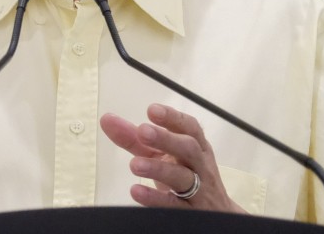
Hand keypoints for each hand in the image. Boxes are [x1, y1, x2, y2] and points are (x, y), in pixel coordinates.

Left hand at [100, 103, 245, 213]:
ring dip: (159, 169)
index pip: (189, 127)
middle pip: (188, 148)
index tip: (152, 110)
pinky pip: (175, 205)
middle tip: (143, 130)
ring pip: (183, 177)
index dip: (172, 117)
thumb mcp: (162, 155)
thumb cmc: (185, 175)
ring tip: (134, 165)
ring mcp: (199, 190)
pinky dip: (156, 198)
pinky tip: (137, 192)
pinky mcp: (191, 213)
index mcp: (196, 146)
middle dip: (166, 138)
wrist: (216, 213)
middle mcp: (200, 165)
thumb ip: (134, 139)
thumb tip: (107, 119)